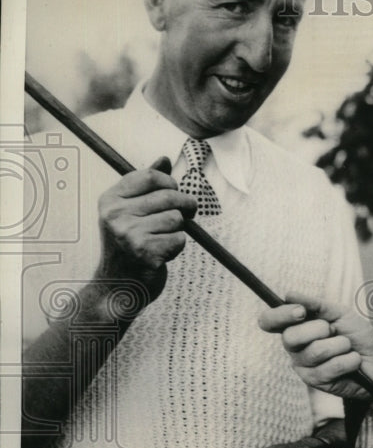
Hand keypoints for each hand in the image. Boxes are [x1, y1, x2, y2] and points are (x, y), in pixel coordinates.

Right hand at [95, 157, 196, 303]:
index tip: (174, 193)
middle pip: (169, 196)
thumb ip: (146, 186)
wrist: (116, 288)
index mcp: (110, 200)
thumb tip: (164, 159)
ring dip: (177, 231)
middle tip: (187, 215)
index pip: (150, 175)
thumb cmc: (128, 246)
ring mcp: (129, 234)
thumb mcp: (129, 213)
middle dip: (184, 206)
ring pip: (176, 219)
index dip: (170, 183)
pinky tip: (161, 256)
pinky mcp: (145, 254)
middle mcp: (115, 215)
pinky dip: (176, 248)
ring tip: (162, 241)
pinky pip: (178, 240)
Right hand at [258, 291, 372, 399]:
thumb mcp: (340, 314)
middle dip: (319, 329)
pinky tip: (353, 361)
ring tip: (347, 347)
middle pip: (290, 337)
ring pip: (315, 351)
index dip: (280, 315)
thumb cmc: (355, 336)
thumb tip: (289, 295)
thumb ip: (316, 305)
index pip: (269, 321)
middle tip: (333, 331)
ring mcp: (303, 366)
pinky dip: (350, 359)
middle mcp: (294, 348)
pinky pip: (332, 366)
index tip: (301, 311)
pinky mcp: (316, 382)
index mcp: (295, 328)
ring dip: (340, 345)